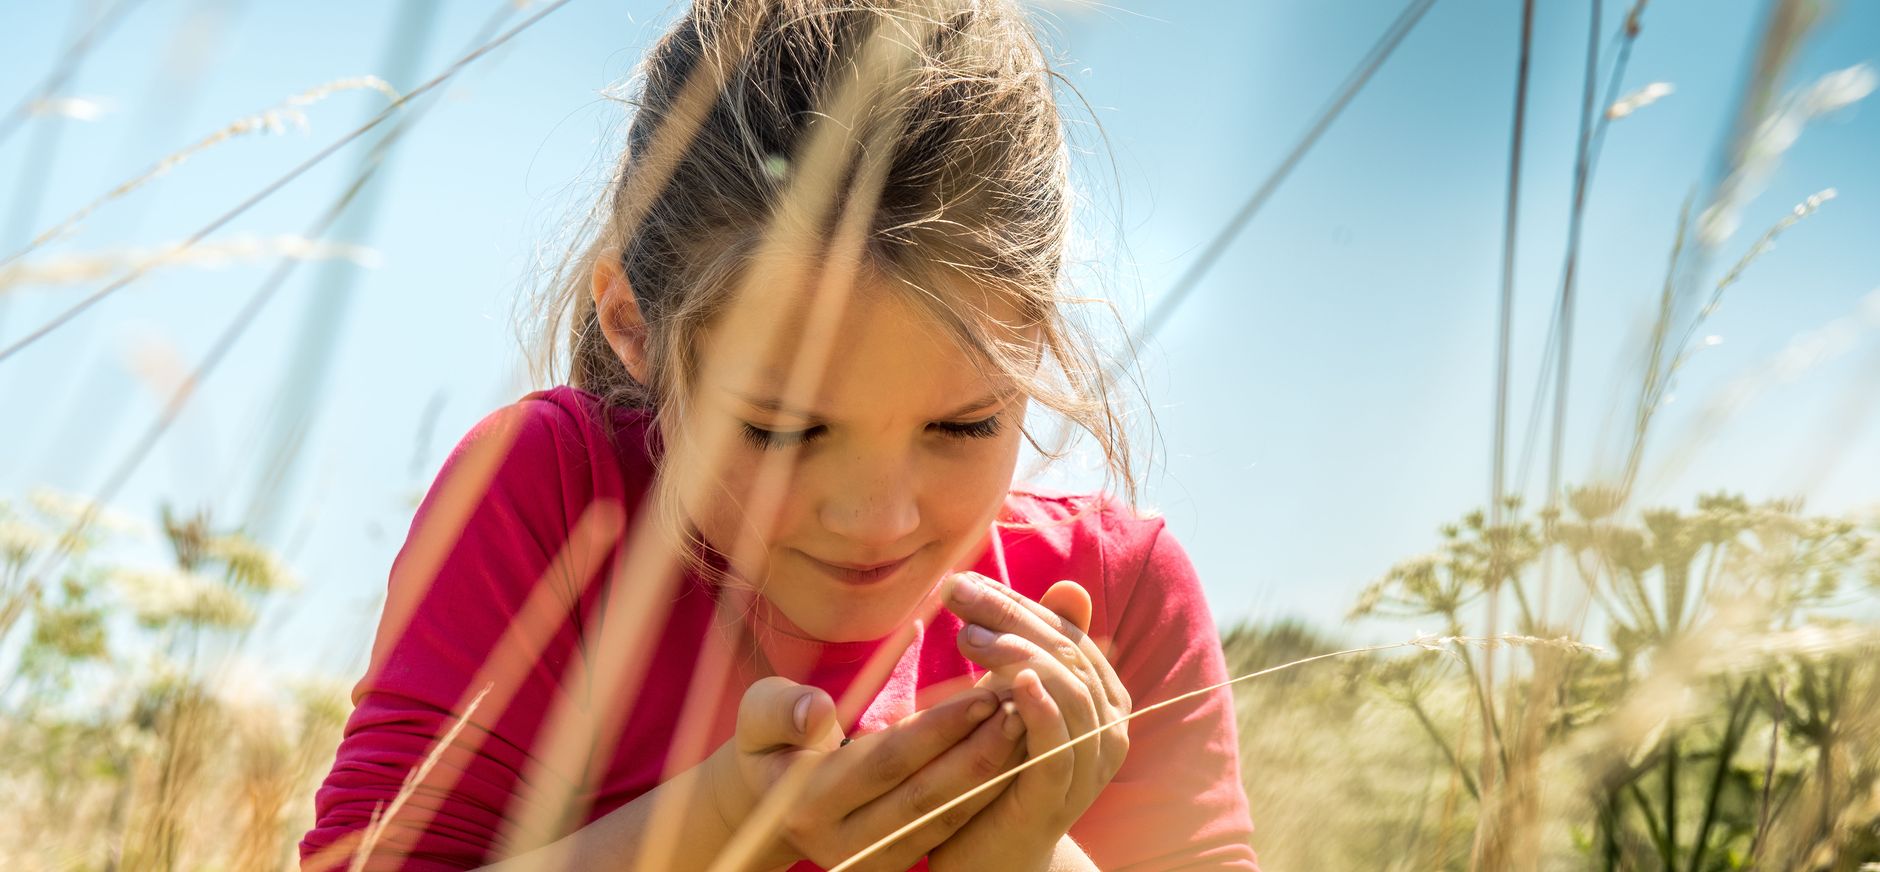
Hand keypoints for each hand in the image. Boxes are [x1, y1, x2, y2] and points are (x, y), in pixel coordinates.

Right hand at [704, 673, 1027, 870]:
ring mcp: (870, 861)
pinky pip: (947, 830)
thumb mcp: (760, 714)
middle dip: (980, 755)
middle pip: (926, 798)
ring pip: (943, 819)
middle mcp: (840, 843)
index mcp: (807, 802)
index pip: (887, 762)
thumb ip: (781, 709)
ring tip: (1027, 731)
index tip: (984, 693)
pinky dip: (982, 795)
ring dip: (990, 777)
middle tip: (1022, 712)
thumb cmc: (772, 740)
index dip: (939, 729)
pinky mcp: (892, 864)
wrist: (769, 800)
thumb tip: (815, 712)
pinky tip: (1012, 758)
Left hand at [930, 574, 1130, 870]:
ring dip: (1018, 655)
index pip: (1065, 632)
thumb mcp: (1015, 701)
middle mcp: (1108, 727)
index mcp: (1102, 697)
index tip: (964, 582)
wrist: (992, 855)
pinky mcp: (1059, 797)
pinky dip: (1041, 709)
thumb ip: (1037, 648)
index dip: (1017, 603)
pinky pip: (1058, 747)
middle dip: (1010, 617)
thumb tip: (1068, 585)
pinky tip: (1013, 683)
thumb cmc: (1000, 770)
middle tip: (956, 595)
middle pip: (1066, 653)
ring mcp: (1088, 764)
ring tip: (970, 636)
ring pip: (1068, 691)